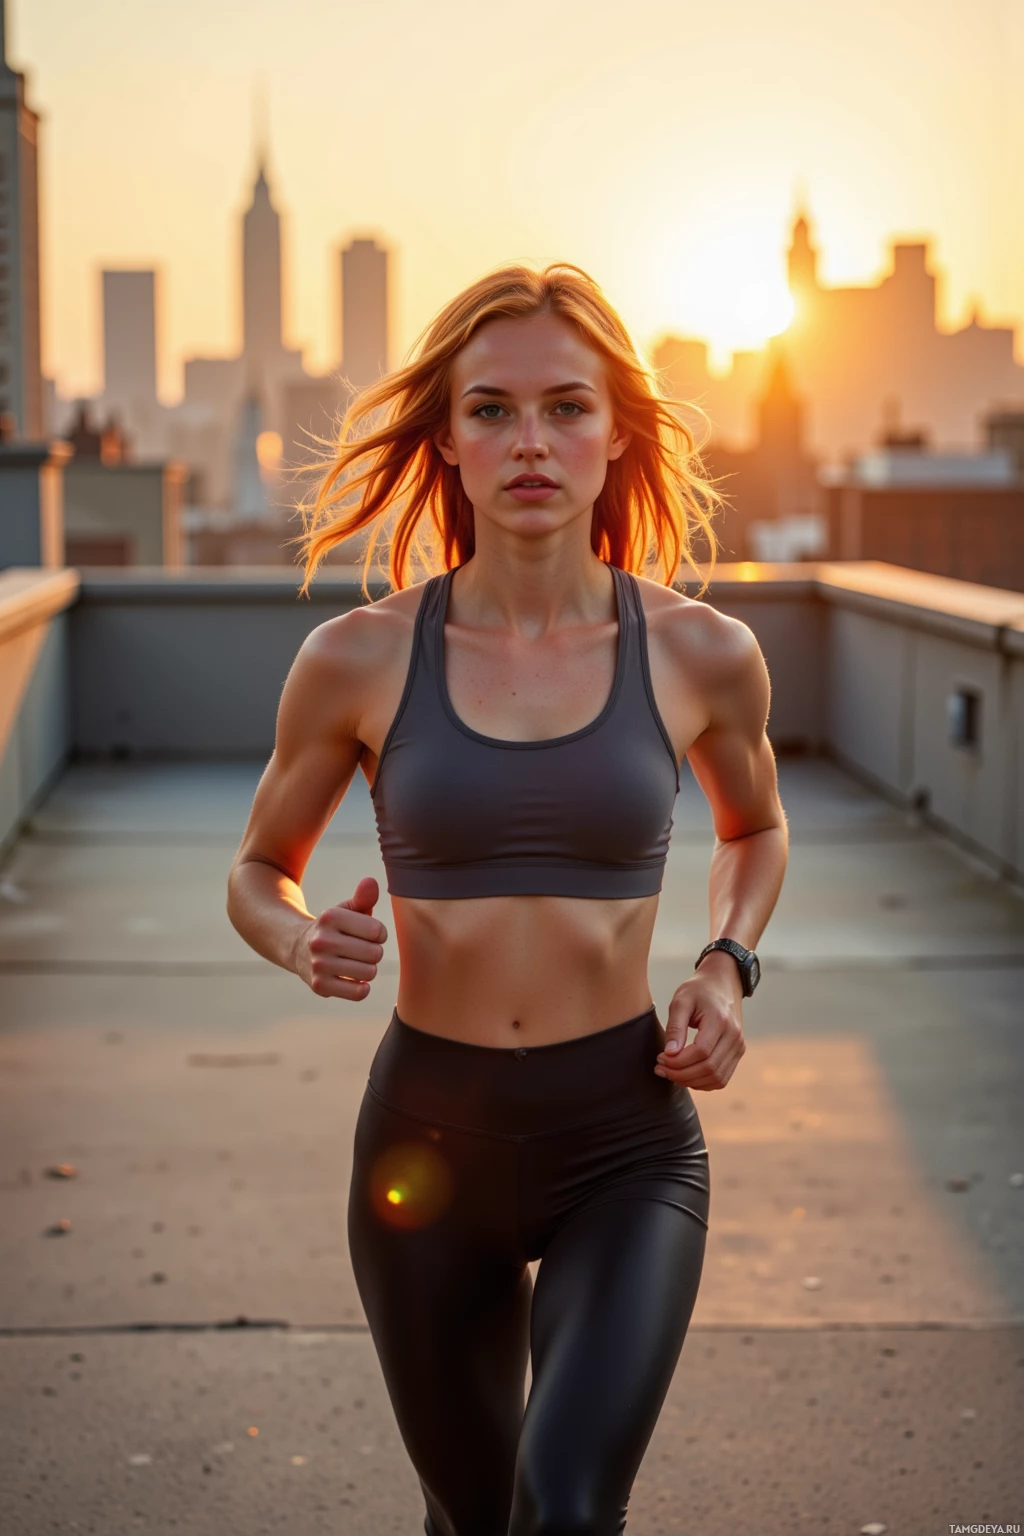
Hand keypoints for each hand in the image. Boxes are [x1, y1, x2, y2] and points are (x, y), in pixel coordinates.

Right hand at [294, 876, 388, 1000]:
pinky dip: (362, 988)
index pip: (378, 931)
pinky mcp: (319, 985)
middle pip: (375, 953)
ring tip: (356, 963)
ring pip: (369, 973)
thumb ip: (363, 898)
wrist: (298, 948)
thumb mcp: (346, 910)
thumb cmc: (333, 928)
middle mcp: (322, 940)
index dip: (379, 934)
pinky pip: (357, 993)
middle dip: (374, 953)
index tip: (369, 935)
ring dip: (368, 970)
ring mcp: (319, 964)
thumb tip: (371, 882)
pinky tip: (355, 980)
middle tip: (362, 951)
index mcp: (331, 917)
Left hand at [654, 951, 745, 1089]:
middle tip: (661, 1069)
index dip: (678, 1061)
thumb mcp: (681, 1001)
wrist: (723, 983)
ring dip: (691, 1081)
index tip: (660, 1058)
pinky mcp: (738, 1052)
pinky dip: (703, 1082)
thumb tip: (669, 1054)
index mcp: (720, 1020)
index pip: (701, 1052)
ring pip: (717, 1078)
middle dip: (681, 1074)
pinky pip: (722, 1077)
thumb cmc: (699, 990)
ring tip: (671, 1073)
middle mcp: (734, 1036)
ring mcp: (739, 1046)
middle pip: (709, 1068)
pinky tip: (686, 1074)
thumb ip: (675, 1027)